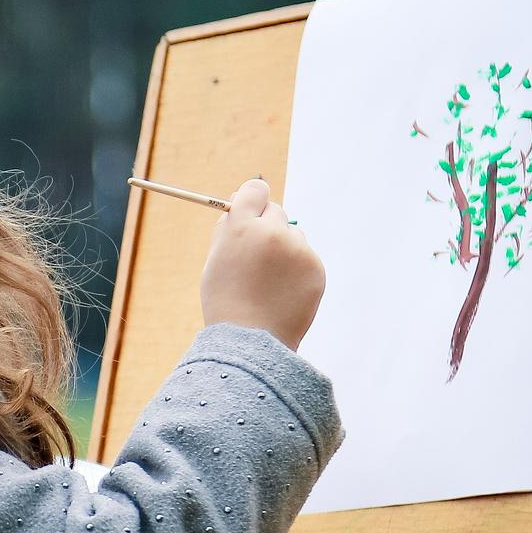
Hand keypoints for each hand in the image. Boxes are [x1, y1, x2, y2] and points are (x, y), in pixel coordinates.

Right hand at [199, 178, 324, 350]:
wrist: (250, 342)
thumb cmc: (225, 301)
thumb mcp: (215, 259)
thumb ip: (230, 228)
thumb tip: (244, 201)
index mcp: (241, 226)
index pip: (255, 190)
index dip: (252, 201)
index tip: (251, 212)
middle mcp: (272, 231)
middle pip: (276, 211)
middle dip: (267, 227)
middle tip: (257, 257)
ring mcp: (298, 250)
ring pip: (293, 236)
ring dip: (284, 250)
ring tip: (268, 283)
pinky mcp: (316, 268)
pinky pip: (306, 258)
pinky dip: (297, 271)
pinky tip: (282, 292)